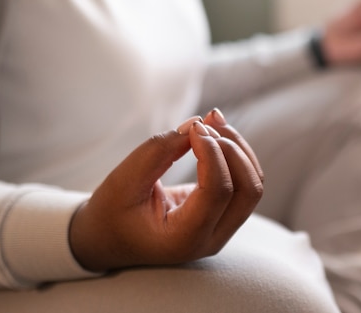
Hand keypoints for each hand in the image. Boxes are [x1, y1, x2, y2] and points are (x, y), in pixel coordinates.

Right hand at [69, 112, 263, 270]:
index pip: (219, 192)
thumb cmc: (111, 212)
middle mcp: (210, 239)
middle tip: (202, 124)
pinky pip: (244, 183)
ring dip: (238, 148)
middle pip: (248, 189)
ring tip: (212, 120)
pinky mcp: (221, 215)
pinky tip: (214, 132)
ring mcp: (220, 229)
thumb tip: (197, 125)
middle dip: (231, 149)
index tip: (191, 127)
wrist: (107, 238)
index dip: (212, 152)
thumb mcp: (124, 180)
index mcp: (183, 239)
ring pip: (253, 185)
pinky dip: (235, 154)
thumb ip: (158, 152)